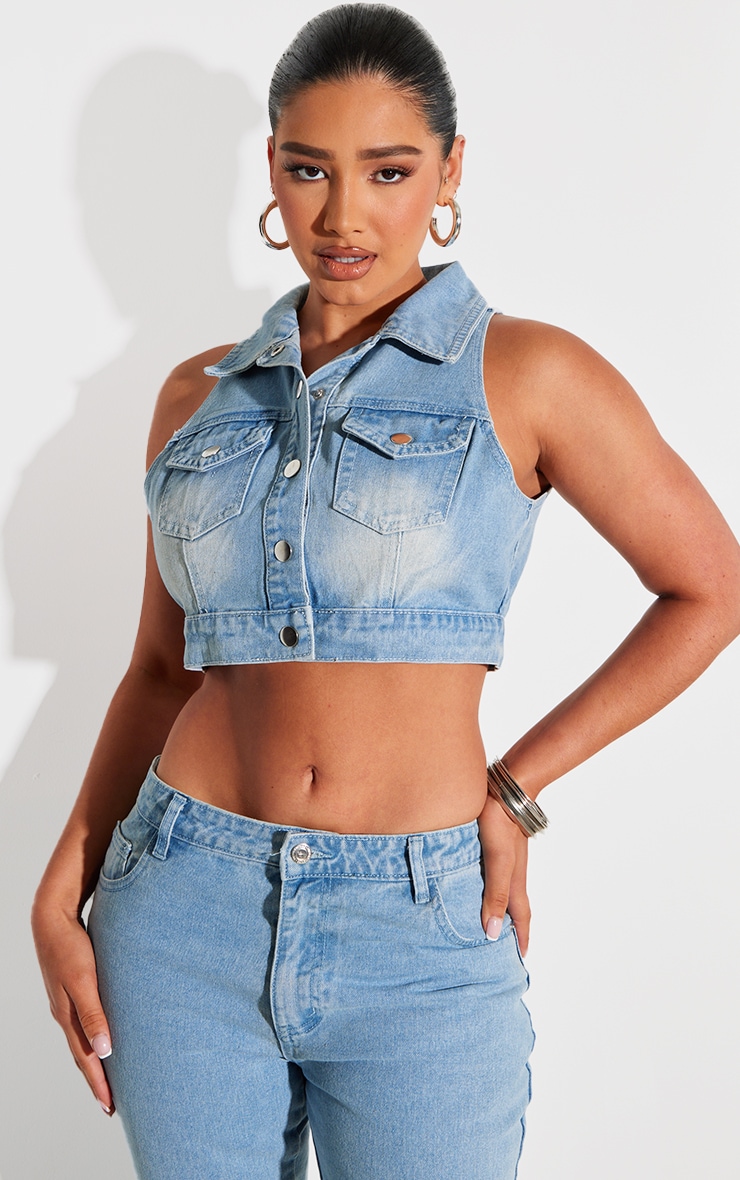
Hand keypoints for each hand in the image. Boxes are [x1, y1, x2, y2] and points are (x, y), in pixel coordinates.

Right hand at [31, 899, 114, 1114]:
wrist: (52, 919)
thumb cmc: (70, 947)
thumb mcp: (83, 980)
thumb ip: (93, 1014)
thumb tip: (104, 1051)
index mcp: (68, 1016)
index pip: (86, 1059)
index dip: (98, 1083)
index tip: (110, 1107)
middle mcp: (65, 1013)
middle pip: (82, 1055)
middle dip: (96, 1080)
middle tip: (110, 1103)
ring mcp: (66, 1002)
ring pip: (83, 1039)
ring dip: (95, 1061)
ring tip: (107, 1076)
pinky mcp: (71, 988)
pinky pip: (84, 1022)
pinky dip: (93, 1037)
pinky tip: (101, 1036)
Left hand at [477, 792, 530, 953]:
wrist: (505, 788)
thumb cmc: (501, 824)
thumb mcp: (497, 862)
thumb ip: (495, 894)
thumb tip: (493, 932)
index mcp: (514, 882)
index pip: (520, 917)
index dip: (521, 938)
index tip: (520, 958)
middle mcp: (512, 872)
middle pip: (513, 906)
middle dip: (511, 927)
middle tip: (504, 946)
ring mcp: (506, 858)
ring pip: (503, 889)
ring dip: (499, 907)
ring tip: (489, 920)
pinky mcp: (496, 844)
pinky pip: (494, 874)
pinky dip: (490, 887)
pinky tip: (477, 883)